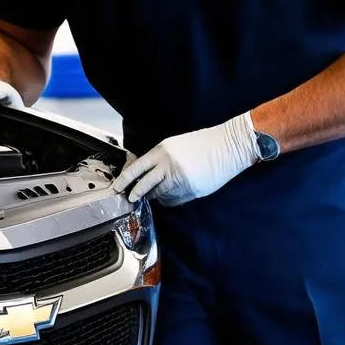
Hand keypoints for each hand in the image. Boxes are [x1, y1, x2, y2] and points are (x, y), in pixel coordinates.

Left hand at [111, 112, 259, 206]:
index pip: (137, 168)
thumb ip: (159, 159)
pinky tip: (170, 195)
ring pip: (160, 195)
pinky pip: (174, 200)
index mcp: (162, 151)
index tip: (117, 187)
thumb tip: (144, 173)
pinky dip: (169, 200)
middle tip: (131, 198)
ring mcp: (181, 180)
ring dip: (155, 196)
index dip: (124, 179)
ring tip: (155, 193)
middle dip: (136, 194)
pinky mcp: (192, 190)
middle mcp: (169, 166)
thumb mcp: (174, 145)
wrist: (227, 146)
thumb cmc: (200, 143)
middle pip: (145, 185)